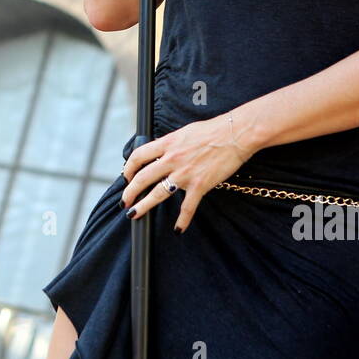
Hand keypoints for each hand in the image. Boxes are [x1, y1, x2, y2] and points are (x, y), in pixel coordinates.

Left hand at [119, 111, 253, 232]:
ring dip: (143, 206)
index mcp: (168, 144)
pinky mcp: (200, 185)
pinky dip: (182, 220)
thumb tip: (161, 151)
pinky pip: (188, 207)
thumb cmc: (213, 130)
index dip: (128, 168)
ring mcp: (185, 173)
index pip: (139, 156)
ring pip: (157, 193)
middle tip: (124, 201)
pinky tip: (178, 229)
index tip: (126, 177)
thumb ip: (171, 144)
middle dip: (130, 192)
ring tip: (133, 214)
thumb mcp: (184, 132)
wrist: (234, 134)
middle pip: (142, 178)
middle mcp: (172, 159)